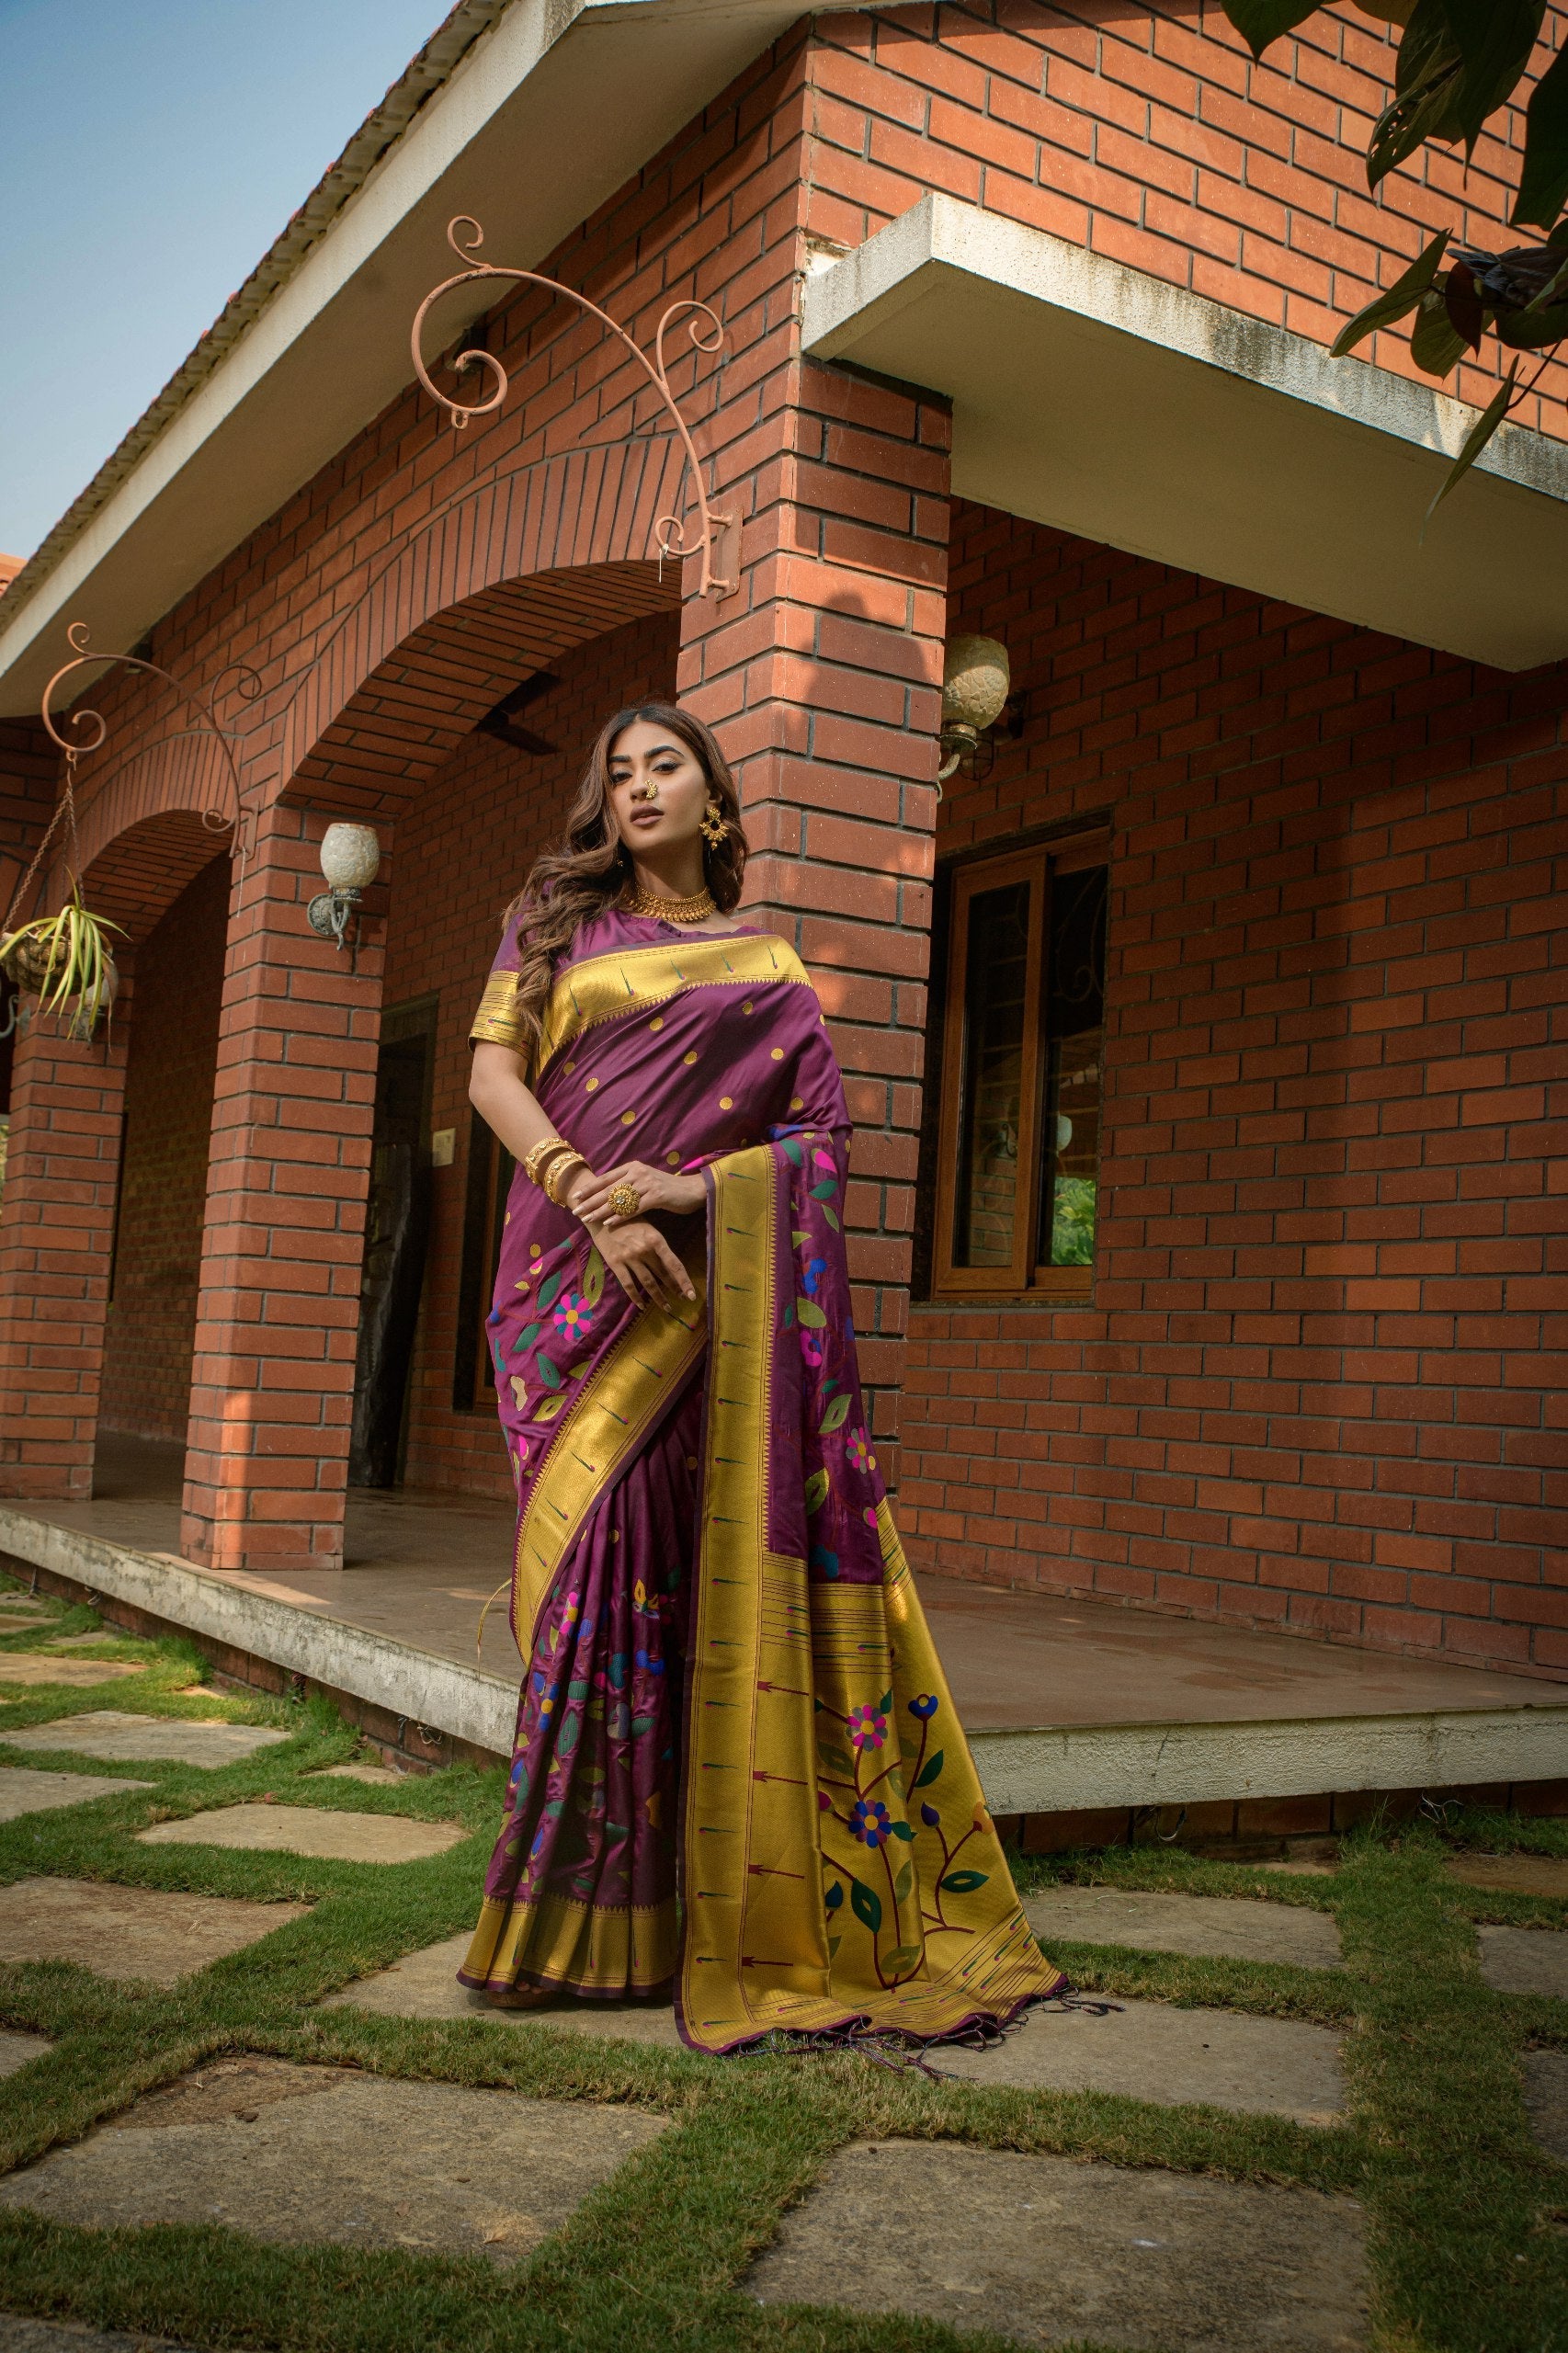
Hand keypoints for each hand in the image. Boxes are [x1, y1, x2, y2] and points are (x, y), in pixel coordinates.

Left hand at [570, 1159, 705, 1226]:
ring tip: (589, 1219)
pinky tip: (609, 1223)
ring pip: (619, 1199)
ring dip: (602, 1211)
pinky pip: (634, 1208)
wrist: (692, 1189)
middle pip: (609, 1189)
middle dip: (591, 1201)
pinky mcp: (657, 1195)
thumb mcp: (644, 1181)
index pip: (606, 1178)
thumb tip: (606, 1195)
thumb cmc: (666, 1188)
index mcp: (632, 1167)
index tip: (575, 1197)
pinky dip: (621, 1217)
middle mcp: (637, 1172)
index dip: (590, 1188)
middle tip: (576, 1211)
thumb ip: (627, 1184)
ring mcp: (647, 1183)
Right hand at [580, 1215, 696, 1313]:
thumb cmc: (626, 1219)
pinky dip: (635, 1297)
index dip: (684, 1281)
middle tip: (682, 1299)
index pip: (674, 1264)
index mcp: (655, 1239)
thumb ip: (657, 1245)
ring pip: (648, 1283)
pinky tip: (641, 1306)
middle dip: (674, 1289)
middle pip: (663, 1274)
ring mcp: (629, 1257)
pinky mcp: (615, 1263)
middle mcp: (644, 1250)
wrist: (600, 1215)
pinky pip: (628, 1285)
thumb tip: (670, 1264)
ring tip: (666, 1307)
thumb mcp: (647, 1228)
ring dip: (659, 1297)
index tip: (691, 1294)